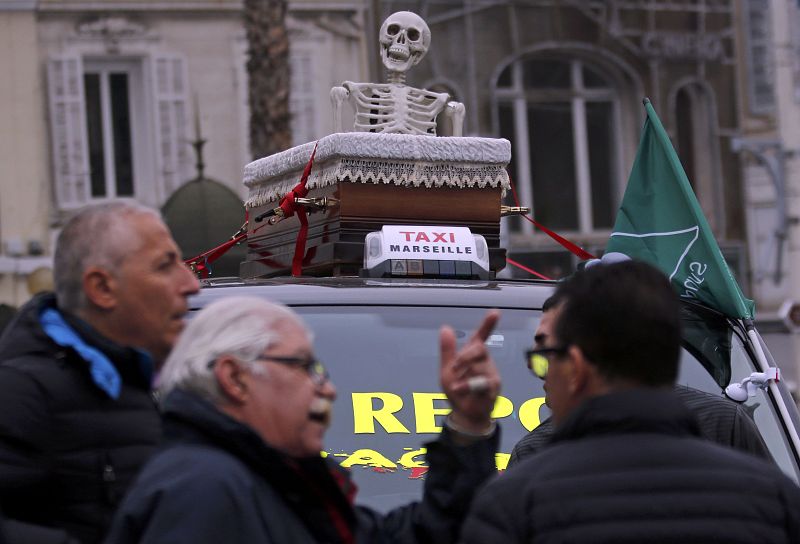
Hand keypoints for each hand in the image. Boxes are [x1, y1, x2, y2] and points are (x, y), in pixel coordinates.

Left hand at [440, 309, 500, 433]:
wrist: (464, 414)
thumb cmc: (458, 390)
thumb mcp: (446, 370)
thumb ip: (447, 350)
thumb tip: (445, 327)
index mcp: (472, 355)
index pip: (481, 337)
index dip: (488, 325)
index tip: (496, 312)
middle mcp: (484, 362)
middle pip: (480, 349)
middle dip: (465, 357)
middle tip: (453, 368)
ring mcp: (491, 374)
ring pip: (480, 365)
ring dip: (464, 374)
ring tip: (455, 386)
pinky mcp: (493, 388)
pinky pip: (483, 382)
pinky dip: (468, 386)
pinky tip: (459, 389)